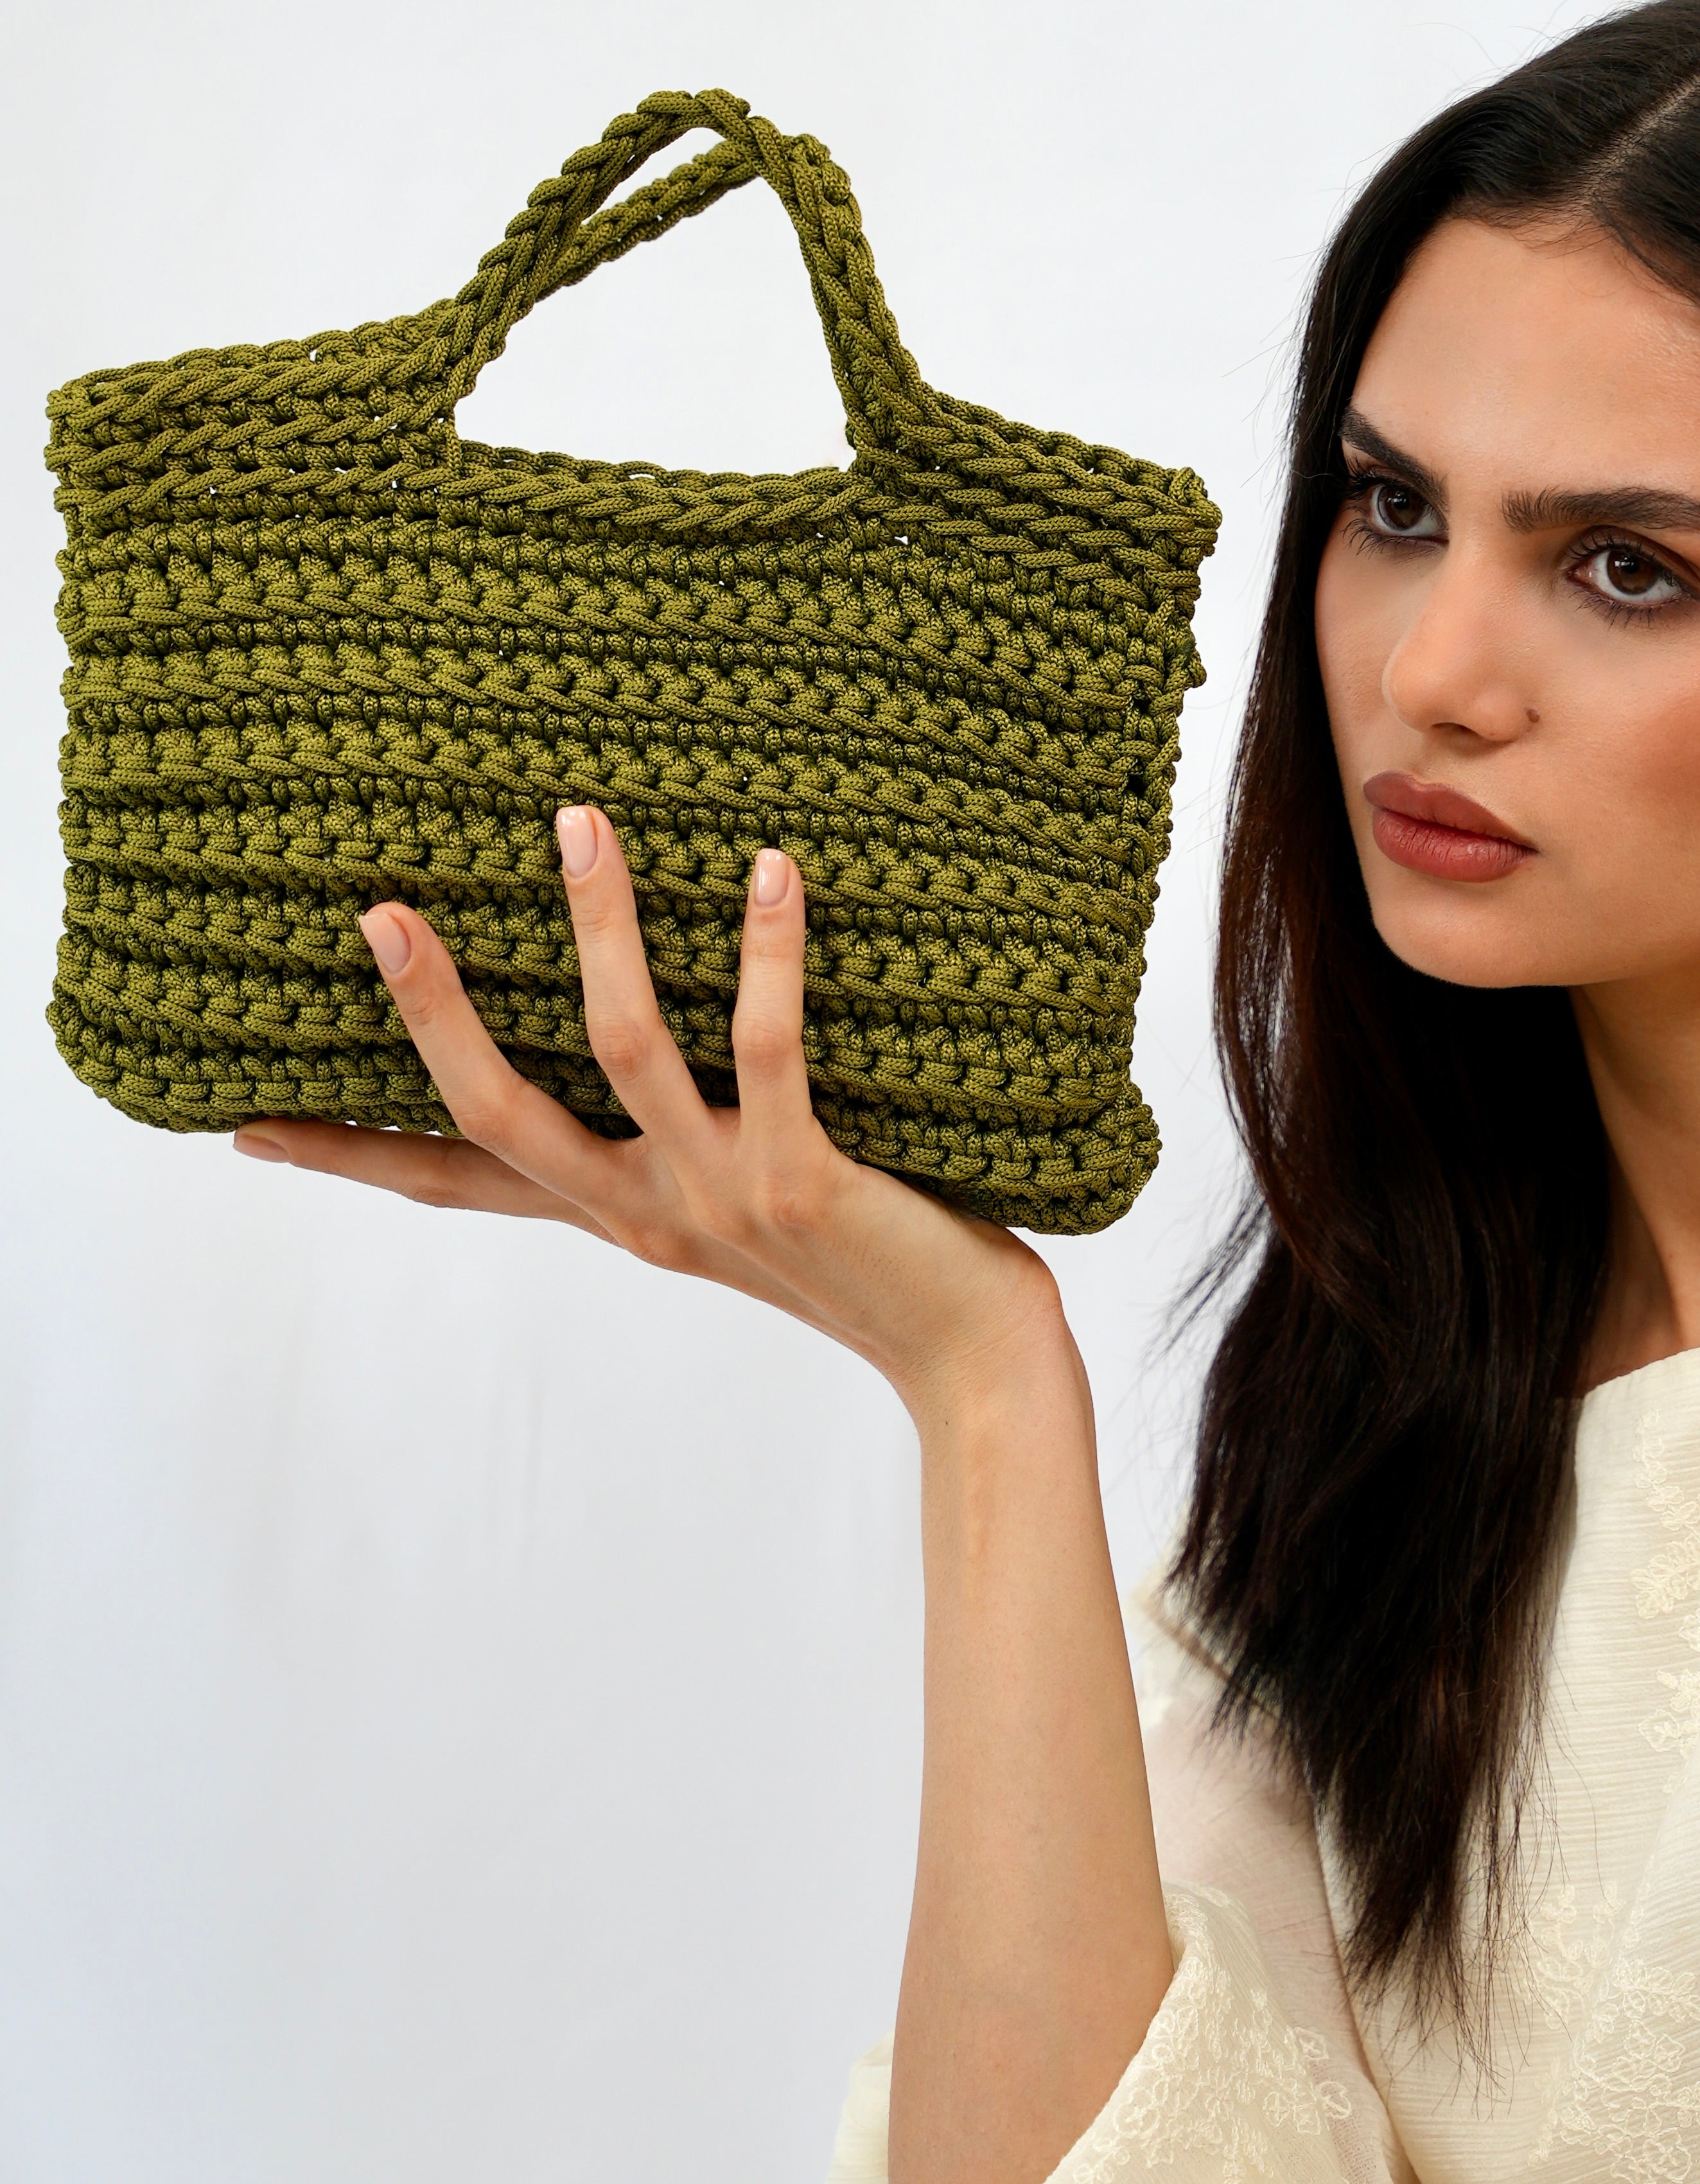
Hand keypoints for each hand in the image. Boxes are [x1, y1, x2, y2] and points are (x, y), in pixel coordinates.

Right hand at [233, 806, 1062, 1416]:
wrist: (972, 1361)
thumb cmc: (875, 1263)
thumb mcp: (748, 1202)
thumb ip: (687, 1138)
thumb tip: (648, 1030)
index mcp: (618, 1220)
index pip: (453, 1183)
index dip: (349, 1156)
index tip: (243, 1126)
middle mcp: (647, 1215)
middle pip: (497, 1111)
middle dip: (435, 1011)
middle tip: (379, 907)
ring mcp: (720, 1199)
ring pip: (624, 1050)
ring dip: (599, 931)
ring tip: (578, 823)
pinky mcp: (806, 1183)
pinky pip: (772, 1048)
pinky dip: (768, 955)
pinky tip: (771, 870)